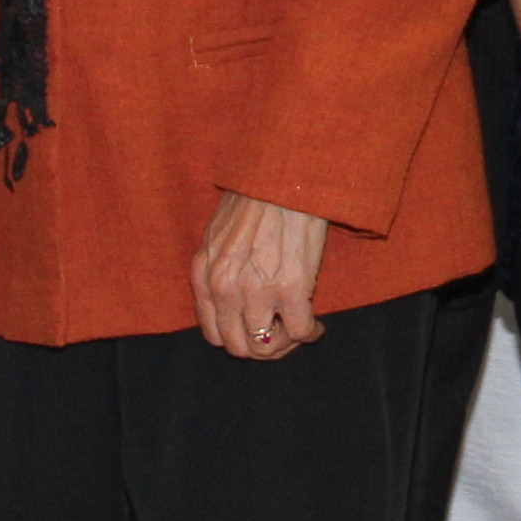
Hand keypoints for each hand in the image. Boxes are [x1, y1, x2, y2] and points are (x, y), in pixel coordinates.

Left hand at [194, 192, 331, 359]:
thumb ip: (219, 268)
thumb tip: (233, 298)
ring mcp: (255, 291)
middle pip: (239, 346)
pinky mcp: (291, 289)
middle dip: (261, 346)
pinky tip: (316, 325)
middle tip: (281, 334)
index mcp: (204, 274)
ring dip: (285, 343)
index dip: (238, 338)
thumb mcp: (219, 233)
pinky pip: (300, 332)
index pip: (213, 333)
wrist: (285, 173)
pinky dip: (310, 334)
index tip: (256, 329)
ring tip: (298, 328)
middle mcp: (224, 288)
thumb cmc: (256, 196)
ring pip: (266, 347)